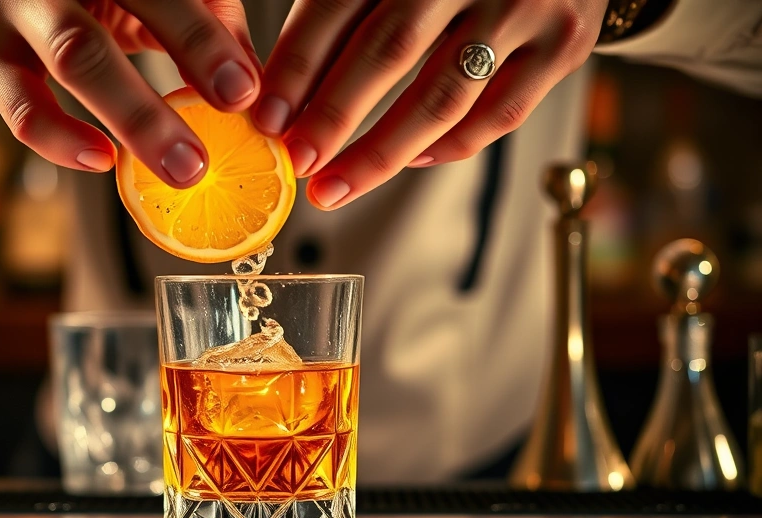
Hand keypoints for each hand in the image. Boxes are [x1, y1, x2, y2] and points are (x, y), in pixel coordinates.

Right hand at [0, 0, 260, 186]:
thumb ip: (208, 23)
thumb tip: (257, 88)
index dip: (200, 41)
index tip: (242, 93)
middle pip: (96, 42)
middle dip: (152, 106)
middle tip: (200, 160)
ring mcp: (8, 13)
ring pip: (67, 66)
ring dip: (126, 124)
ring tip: (178, 171)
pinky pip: (21, 112)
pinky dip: (63, 142)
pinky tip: (104, 160)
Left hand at [252, 0, 608, 208]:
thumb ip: (347, 12)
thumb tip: (289, 94)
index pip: (338, 6)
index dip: (296, 66)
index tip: (267, 119)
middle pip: (388, 51)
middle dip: (334, 117)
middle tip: (298, 161)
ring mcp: (523, 6)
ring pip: (441, 97)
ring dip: (381, 152)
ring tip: (337, 185)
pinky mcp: (564, 44)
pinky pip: (498, 115)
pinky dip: (448, 146)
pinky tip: (411, 160)